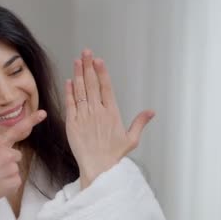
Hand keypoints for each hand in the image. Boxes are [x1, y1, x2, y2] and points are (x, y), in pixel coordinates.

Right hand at [0, 109, 46, 219]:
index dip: (31, 120)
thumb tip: (9, 147)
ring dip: (8, 172)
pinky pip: (16, 178)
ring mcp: (12, 168)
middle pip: (16, 154)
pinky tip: (0, 183)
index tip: (43, 113)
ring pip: (16, 167)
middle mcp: (7, 154)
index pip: (16, 129)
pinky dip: (10, 182)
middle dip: (8, 161)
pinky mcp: (16, 180)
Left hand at [65, 49, 154, 187]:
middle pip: (92, 84)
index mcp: (112, 113)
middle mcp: (97, 111)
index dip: (101, 72)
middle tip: (86, 52)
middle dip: (89, 66)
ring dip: (79, 74)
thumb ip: (139, 122)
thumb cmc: (114, 155)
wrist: (98, 167)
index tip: (98, 60)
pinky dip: (69, 91)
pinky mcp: (73, 123)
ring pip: (80, 90)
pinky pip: (70, 103)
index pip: (106, 87)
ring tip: (77, 61)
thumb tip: (151, 111)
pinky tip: (69, 81)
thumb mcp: (131, 139)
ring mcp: (84, 116)